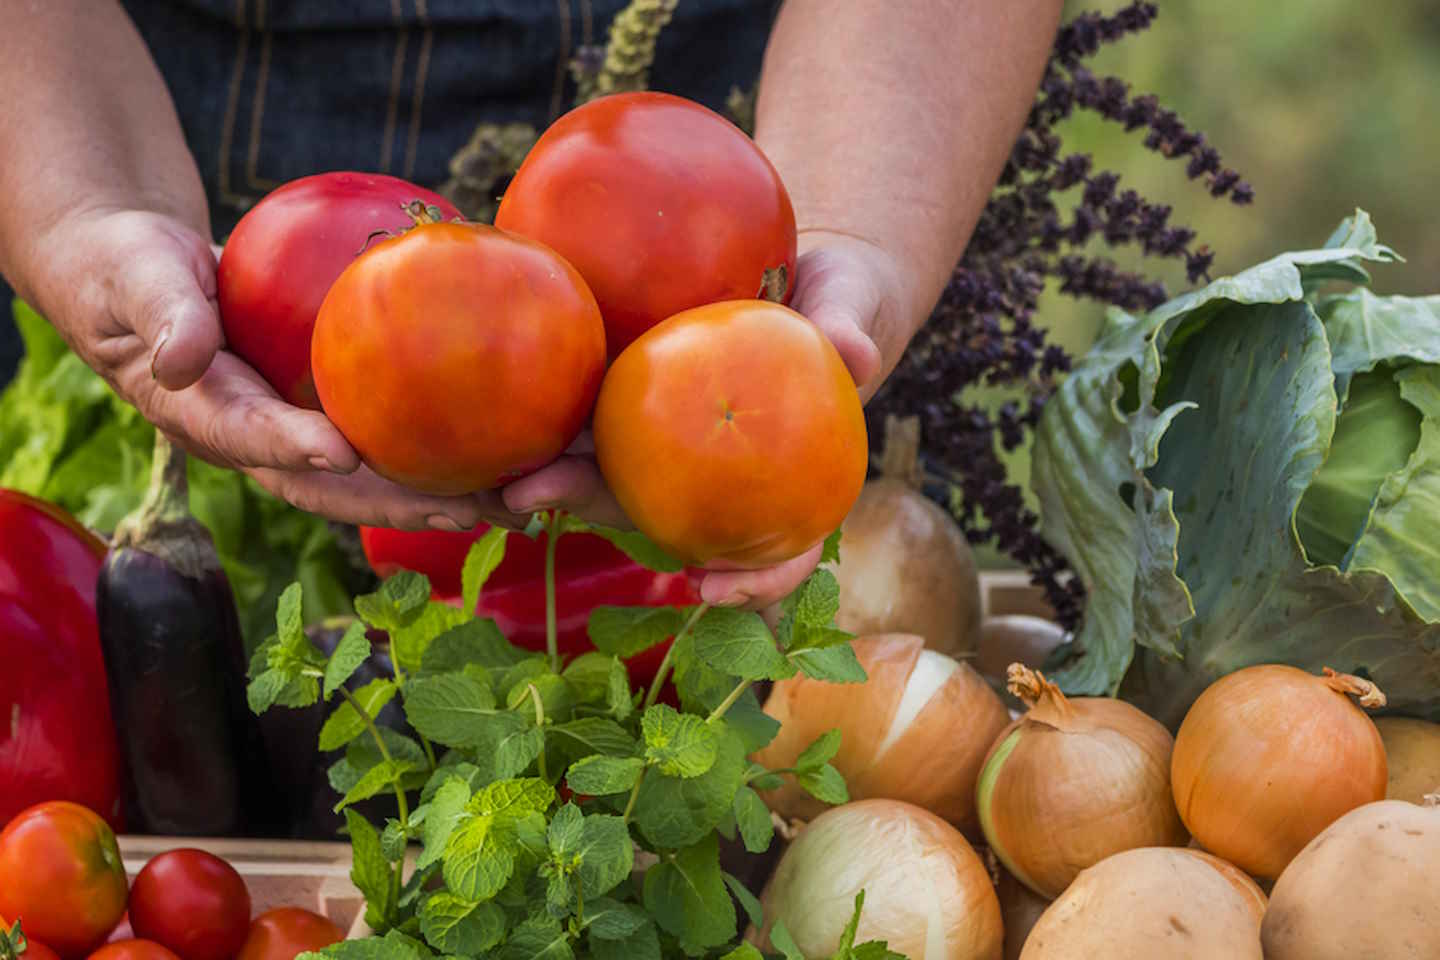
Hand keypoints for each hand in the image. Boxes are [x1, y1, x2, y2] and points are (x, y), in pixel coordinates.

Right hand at [26, 206, 522, 530]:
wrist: (140, 276)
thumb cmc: (130, 270)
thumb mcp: (137, 280)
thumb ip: (163, 313)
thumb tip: (179, 359)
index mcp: (203, 417)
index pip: (252, 439)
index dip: (294, 448)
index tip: (342, 453)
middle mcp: (256, 440)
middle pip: (333, 486)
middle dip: (398, 503)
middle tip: (468, 508)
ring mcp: (293, 433)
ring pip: (370, 476)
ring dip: (437, 492)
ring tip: (512, 500)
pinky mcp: (323, 414)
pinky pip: (383, 435)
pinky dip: (437, 446)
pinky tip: (503, 443)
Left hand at [501, 230, 907, 608]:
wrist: (795, 277)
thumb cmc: (833, 303)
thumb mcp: (849, 306)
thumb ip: (851, 326)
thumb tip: (854, 352)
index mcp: (775, 481)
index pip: (772, 547)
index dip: (747, 578)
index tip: (707, 588)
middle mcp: (708, 477)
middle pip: (651, 510)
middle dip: (590, 511)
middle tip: (529, 499)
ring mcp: (658, 443)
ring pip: (598, 472)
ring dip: (542, 478)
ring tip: (492, 472)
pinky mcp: (622, 400)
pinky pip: (577, 413)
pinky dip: (534, 420)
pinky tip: (487, 409)